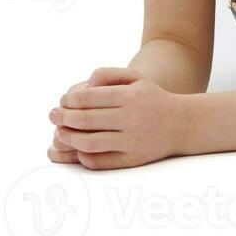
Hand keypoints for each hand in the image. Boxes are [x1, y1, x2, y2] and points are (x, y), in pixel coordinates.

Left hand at [49, 66, 186, 169]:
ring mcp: (131, 141)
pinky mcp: (132, 159)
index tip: (62, 101)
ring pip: (89, 142)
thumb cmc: (152, 98)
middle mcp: (131, 119)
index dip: (69, 100)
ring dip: (69, 138)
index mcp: (129, 96)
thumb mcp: (136, 77)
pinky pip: (100, 161)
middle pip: (85, 120)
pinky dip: (84, 156)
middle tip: (53, 116)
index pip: (88, 98)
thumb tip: (82, 86)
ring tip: (60, 133)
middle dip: (63, 118)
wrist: (182, 124)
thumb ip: (107, 74)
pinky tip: (78, 148)